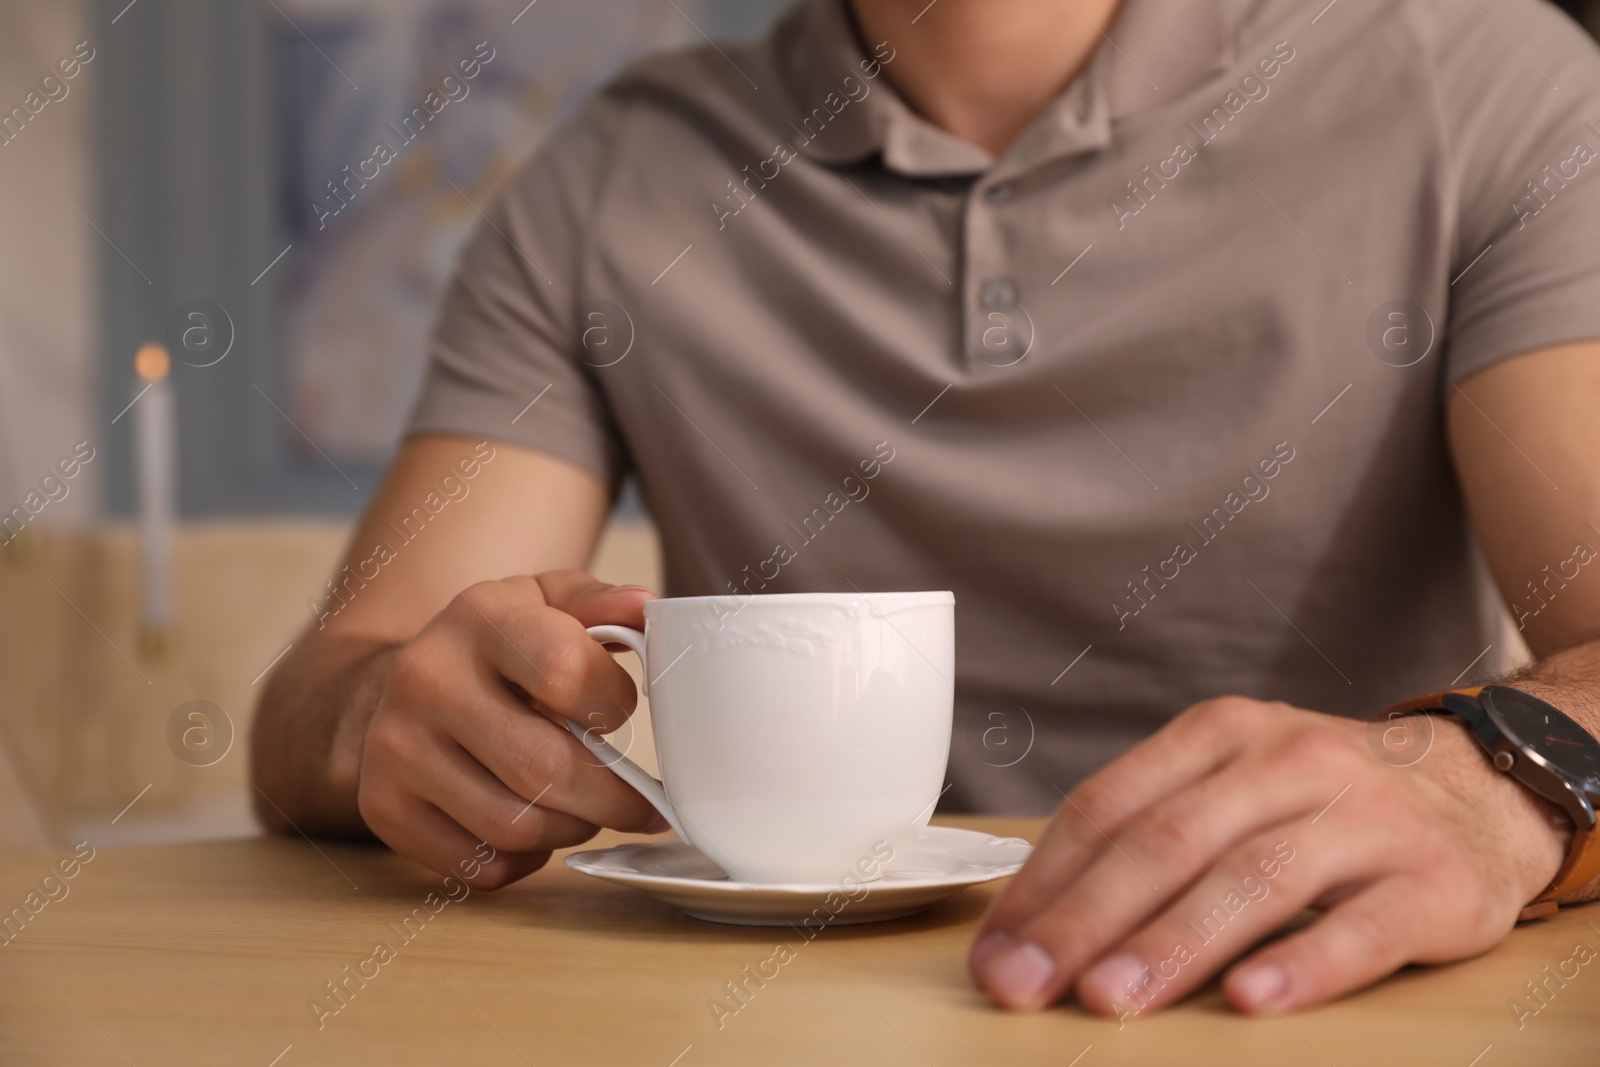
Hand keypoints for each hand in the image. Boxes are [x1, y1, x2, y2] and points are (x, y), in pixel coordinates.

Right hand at [357, 571, 667, 887]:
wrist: (403, 681)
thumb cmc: (500, 644)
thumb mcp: (549, 600)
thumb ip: (601, 603)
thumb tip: (645, 607)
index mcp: (479, 617)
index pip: (567, 672)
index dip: (613, 704)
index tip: (620, 713)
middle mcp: (427, 679)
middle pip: (545, 767)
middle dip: (613, 797)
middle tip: (639, 802)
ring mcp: (396, 746)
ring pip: (515, 825)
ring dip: (571, 828)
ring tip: (584, 808)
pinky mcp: (384, 805)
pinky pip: (480, 864)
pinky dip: (525, 859)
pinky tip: (535, 827)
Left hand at [968, 696, 1568, 1015]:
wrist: (1481, 786)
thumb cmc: (1321, 798)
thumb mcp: (1233, 783)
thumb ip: (1147, 833)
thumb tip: (1034, 922)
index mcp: (1219, 735)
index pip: (1110, 807)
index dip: (1044, 883)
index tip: (995, 950)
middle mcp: (1287, 762)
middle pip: (1168, 841)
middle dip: (1085, 919)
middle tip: (1026, 984)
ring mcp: (1363, 817)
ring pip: (1255, 878)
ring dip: (1174, 942)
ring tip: (1112, 997)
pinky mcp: (1431, 880)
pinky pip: (1361, 927)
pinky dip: (1302, 965)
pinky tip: (1251, 1002)